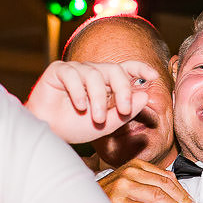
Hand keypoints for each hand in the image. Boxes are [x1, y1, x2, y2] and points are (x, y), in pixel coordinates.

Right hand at [26, 59, 154, 143]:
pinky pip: (73, 74)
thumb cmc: (76, 127)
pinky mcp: (59, 71)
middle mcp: (94, 73)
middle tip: (123, 110)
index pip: (127, 68)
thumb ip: (125, 112)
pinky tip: (80, 107)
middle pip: (114, 69)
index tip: (153, 76)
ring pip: (94, 74)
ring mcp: (76, 70)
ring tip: (97, 118)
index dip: (140, 68)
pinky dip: (79, 92)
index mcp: (107, 83)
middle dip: (122, 89)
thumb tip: (145, 95)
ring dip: (98, 98)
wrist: (50, 134)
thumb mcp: (106, 124)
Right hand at [99, 158, 195, 202]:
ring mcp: (123, 187)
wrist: (85, 198)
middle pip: (164, 186)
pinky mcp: (117, 202)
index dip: (182, 190)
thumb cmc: (111, 192)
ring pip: (156, 196)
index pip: (166, 177)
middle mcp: (130, 173)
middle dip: (181, 200)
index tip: (191, 201)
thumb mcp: (131, 180)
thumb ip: (151, 183)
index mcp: (136, 165)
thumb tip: (177, 196)